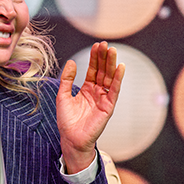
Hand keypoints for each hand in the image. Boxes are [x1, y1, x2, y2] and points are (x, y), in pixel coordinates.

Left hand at [57, 41, 124, 173]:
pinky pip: (114, 90)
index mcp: (87, 89)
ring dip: (111, 64)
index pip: (93, 69)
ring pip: (109, 78)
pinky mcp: (108, 107)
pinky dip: (117, 79)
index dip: (95, 58)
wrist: (71, 139)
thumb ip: (67, 79)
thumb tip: (71, 62)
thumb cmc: (67, 121)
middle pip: (102, 71)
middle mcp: (97, 92)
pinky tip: (120, 67)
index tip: (96, 45)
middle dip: (104, 58)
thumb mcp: (63, 96)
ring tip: (112, 50)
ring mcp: (103, 99)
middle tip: (105, 44)